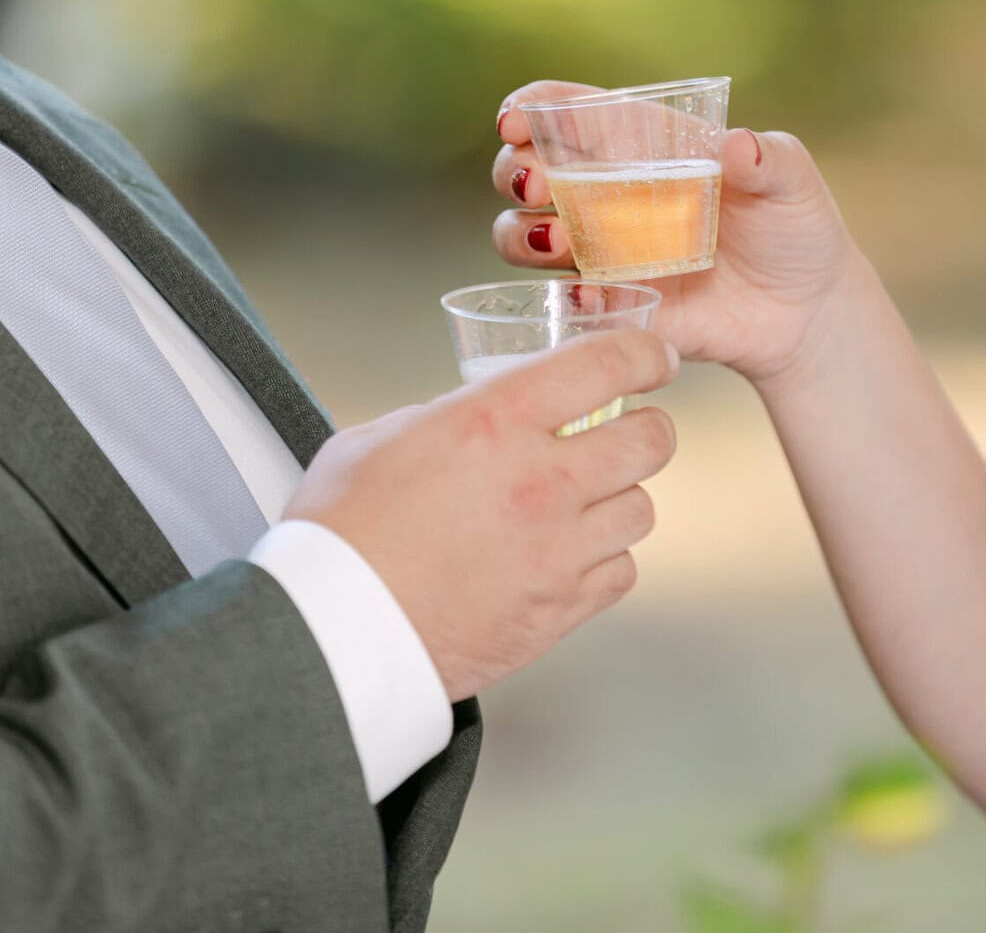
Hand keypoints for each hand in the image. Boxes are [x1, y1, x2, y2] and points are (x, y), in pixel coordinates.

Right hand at [282, 329, 679, 700]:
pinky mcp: (557, 610)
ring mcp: (557, 551)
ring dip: (620, 498)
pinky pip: (620, 572)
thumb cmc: (340, 532)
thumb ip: (449, 416)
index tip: (650, 358)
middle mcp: (540, 482)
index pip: (607, 364)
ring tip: (588, 500)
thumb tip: (480, 412)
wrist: (333, 633)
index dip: (643, 354)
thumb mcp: (383, 437)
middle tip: (629, 431)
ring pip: (642, 510)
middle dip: (646, 428)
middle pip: (652, 440)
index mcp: (494, 421)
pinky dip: (604, 560)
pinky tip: (569, 554)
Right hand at [492, 82, 863, 384]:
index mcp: (638, 144)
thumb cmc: (795, 226)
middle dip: (512, 173)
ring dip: (523, 236)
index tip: (513, 119)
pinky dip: (565, 299)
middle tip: (538, 186)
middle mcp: (605, 194)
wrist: (808, 310)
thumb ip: (769, 160)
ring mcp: (602, 253)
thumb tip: (739, 146)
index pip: (564, 113)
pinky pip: (567, 304)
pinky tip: (589, 296)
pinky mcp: (615, 306)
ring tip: (560, 244)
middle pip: (522, 172)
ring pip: (523, 237)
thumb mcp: (793, 183)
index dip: (526, 109)